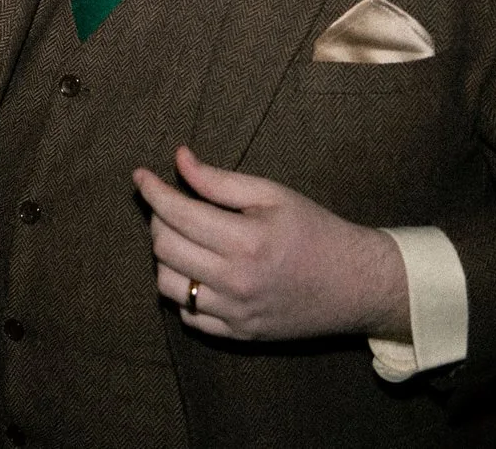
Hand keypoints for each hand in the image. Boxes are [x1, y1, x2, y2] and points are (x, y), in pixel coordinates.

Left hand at [133, 146, 409, 342]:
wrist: (354, 284)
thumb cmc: (315, 230)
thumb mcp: (273, 195)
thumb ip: (220, 180)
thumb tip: (179, 160)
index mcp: (246, 240)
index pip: (177, 214)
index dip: (152, 191)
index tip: (140, 176)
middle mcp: (235, 281)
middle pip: (164, 248)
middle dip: (158, 219)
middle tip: (171, 204)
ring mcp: (235, 313)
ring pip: (168, 285)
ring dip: (165, 257)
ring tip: (184, 238)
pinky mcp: (238, 335)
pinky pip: (188, 316)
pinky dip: (183, 290)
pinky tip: (198, 271)